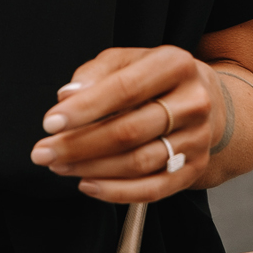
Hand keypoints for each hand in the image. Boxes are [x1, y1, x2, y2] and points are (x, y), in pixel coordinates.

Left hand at [29, 45, 227, 203]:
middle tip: (45, 152)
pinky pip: (154, 189)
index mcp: (175, 65)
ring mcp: (198, 138)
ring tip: (60, 166)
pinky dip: (117, 192)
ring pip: (138, 163)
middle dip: (79, 146)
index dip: (85, 109)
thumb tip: (68, 97)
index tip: (51, 122)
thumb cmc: (156, 80)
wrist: (207, 101)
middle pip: (129, 131)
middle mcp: (193, 102)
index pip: (124, 89)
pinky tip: (88, 184)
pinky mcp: (196, 168)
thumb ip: (96, 73)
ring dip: (92, 169)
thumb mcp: (127, 60)